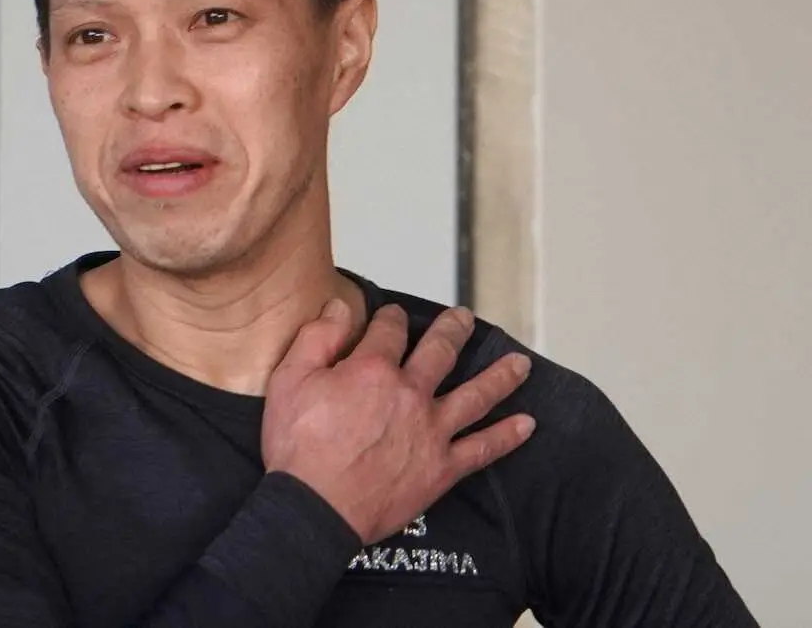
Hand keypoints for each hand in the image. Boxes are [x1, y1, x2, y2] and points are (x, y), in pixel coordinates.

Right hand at [261, 301, 534, 543]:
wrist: (315, 509)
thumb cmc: (298, 447)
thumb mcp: (290, 380)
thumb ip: (317, 338)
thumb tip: (339, 307)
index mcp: (373, 369)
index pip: (389, 329)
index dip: (390, 317)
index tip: (392, 315)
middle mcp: (411, 393)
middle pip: (440, 351)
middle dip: (453, 330)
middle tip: (463, 318)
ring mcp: (431, 431)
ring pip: (475, 395)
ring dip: (500, 376)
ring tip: (520, 364)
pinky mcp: (441, 468)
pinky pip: (482, 449)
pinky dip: (506, 436)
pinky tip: (526, 425)